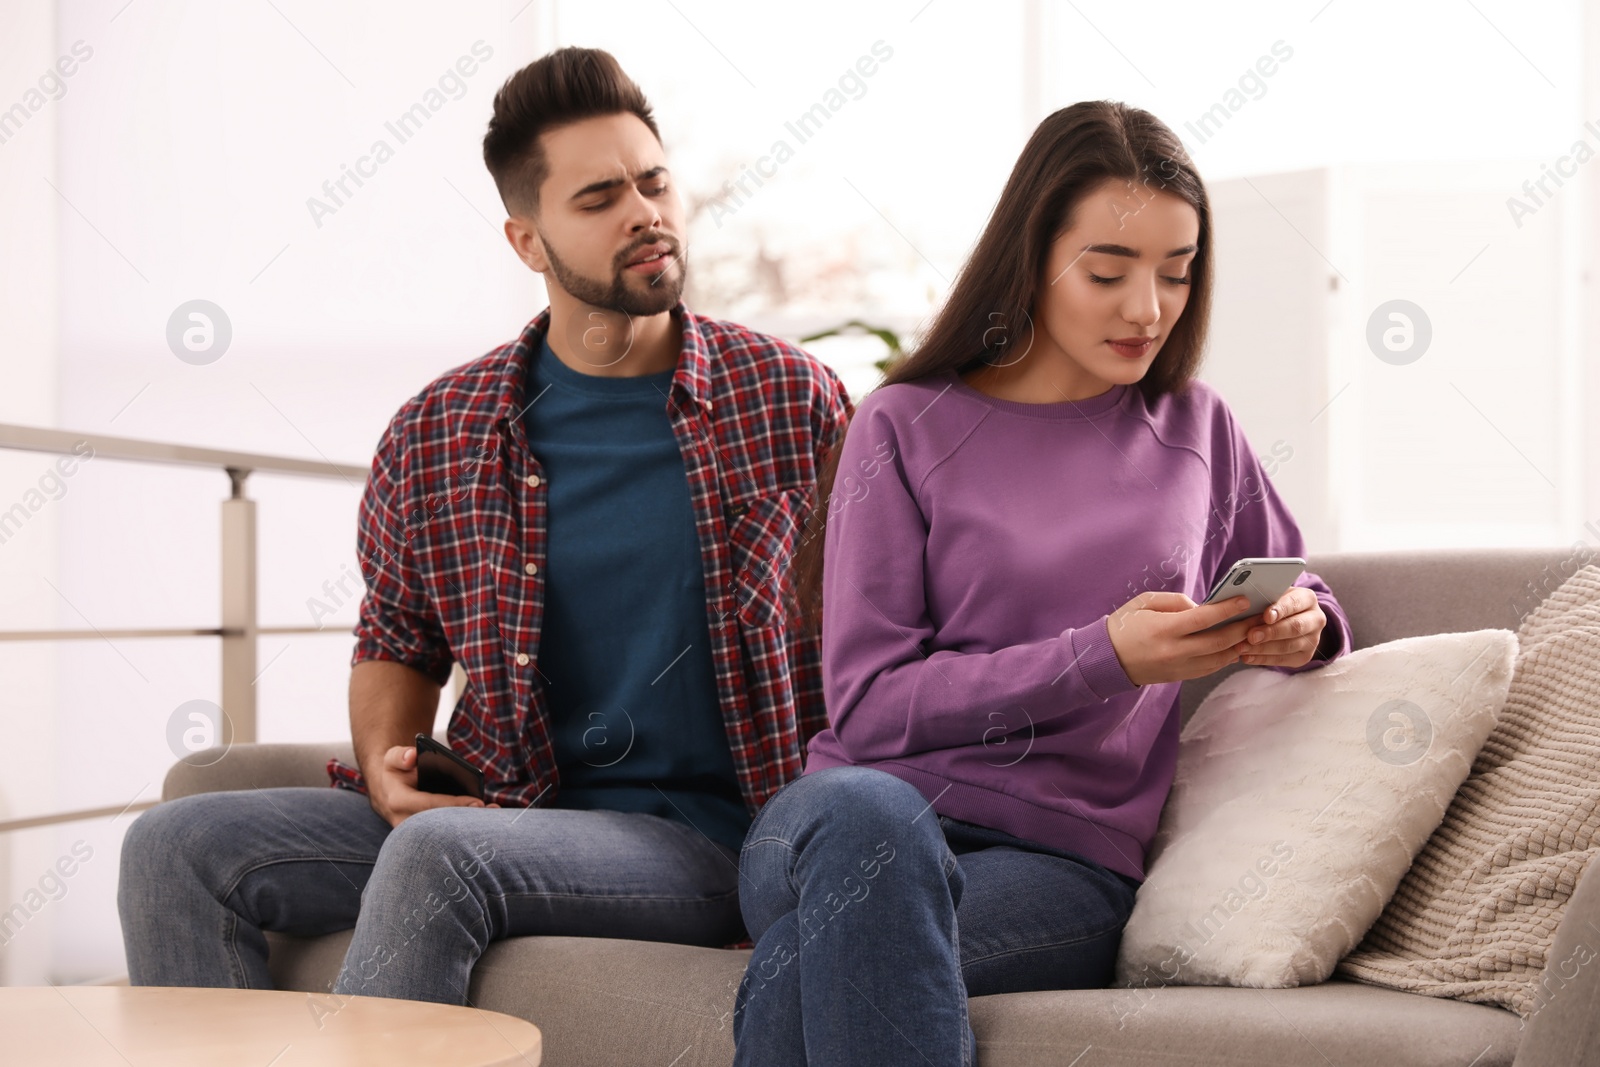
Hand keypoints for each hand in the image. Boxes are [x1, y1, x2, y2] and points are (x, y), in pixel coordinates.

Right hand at [367, 744, 496, 828]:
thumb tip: (412, 756)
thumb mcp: (392, 758)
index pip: (430, 805)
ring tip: (494, 814)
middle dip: (467, 819)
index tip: (477, 802)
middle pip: (442, 824)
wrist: (389, 792)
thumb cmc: (396, 772)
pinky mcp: (426, 837)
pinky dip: (467, 828)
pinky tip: (486, 820)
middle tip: (491, 811)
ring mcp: (416, 834)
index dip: (454, 804)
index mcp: (398, 802)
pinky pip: (447, 834)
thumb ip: (400, 756)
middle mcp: (406, 823)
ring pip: (446, 833)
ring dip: (470, 826)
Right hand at [1106, 590, 1258, 686]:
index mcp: (1163, 629)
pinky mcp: (1180, 676)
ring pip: (1219, 659)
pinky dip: (1226, 657)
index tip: (1245, 600)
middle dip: (1243, 629)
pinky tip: (1236, 646)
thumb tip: (1202, 607)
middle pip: (1218, 642)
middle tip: (1260, 618)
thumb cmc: (1124, 625)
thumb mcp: (1144, 602)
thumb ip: (1175, 601)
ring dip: (1239, 645)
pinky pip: (1211, 668)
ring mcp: (1178, 667)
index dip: (1227, 609)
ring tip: (1253, 632)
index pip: (1204, 619)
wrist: (1106, 659)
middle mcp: (1174, 651)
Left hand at [1232, 587, 1326, 668]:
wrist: (1288, 619)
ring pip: (1287, 646)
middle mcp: (1315, 619)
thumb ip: (1264, 596)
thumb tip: (1243, 601)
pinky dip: (1262, 659)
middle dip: (1271, 632)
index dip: (1280, 610)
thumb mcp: (1272, 594)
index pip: (1295, 603)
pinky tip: (1247, 657)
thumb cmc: (1274, 603)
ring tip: (1242, 647)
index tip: (1266, 616)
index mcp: (1308, 599)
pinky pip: (1282, 660)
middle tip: (1251, 636)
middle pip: (1295, 627)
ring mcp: (1312, 640)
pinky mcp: (1304, 656)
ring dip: (1262, 648)